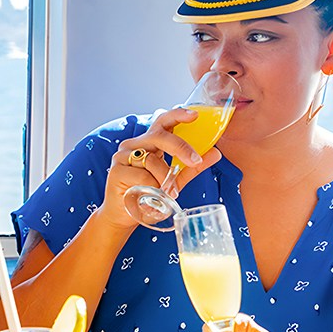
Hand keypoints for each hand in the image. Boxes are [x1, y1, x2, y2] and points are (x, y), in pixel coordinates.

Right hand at [94, 108, 221, 229]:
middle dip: (180, 147)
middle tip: (195, 161)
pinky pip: (142, 175)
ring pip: (152, 160)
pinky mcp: (116, 170)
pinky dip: (151, 186)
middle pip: (160, 136)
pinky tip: (149, 195)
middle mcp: (135, 144)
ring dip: (165, 178)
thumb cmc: (148, 195)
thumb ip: (192, 168)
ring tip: (168, 193)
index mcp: (149, 142)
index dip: (178, 115)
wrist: (124, 216)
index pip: (163, 121)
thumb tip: (215, 153)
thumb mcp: (174, 181)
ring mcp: (123, 156)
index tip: (194, 115)